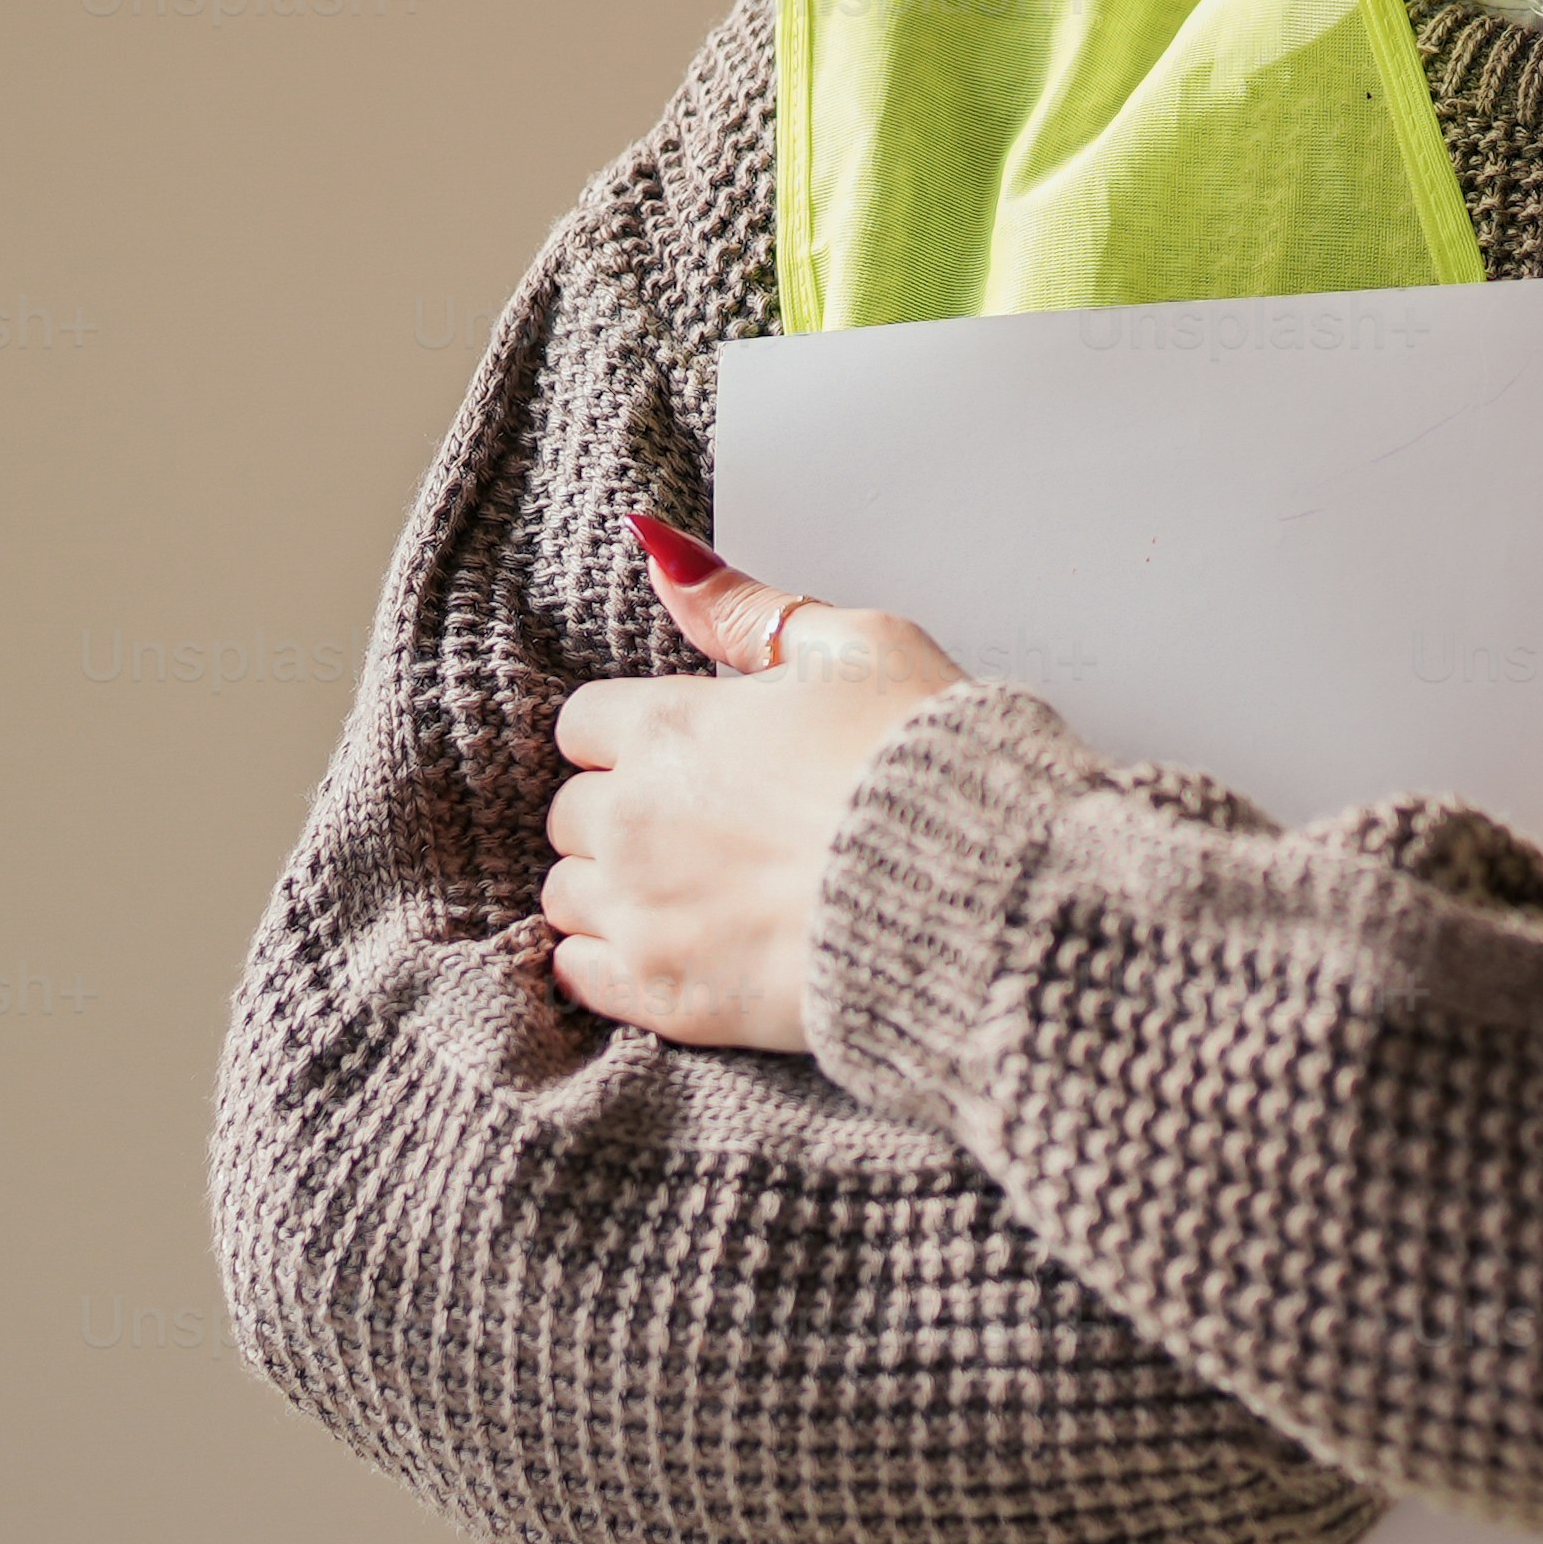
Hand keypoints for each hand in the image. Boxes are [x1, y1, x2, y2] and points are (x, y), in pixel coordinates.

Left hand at [535, 519, 964, 1051]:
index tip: (693, 753)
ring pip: (569, 893)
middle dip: (627, 812)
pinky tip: (673, 943)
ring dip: (614, 887)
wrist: (973, 896)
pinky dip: (609, 960)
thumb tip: (661, 548)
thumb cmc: (922, 763)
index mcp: (668, 727)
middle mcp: (633, 821)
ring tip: (696, 888)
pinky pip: (581, 976)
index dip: (638, 734)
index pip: (584, 723)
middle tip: (708, 823)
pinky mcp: (666, 996)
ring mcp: (642, 914)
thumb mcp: (855, 645)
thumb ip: (742, 606)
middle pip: (573, 810)